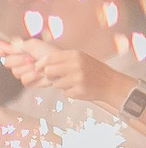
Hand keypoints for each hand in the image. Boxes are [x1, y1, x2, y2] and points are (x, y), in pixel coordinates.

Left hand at [0, 41, 127, 107]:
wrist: (110, 83)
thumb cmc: (91, 71)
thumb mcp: (78, 59)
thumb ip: (61, 60)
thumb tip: (37, 65)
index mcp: (75, 55)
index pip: (50, 57)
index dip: (40, 64)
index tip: (37, 68)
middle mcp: (76, 64)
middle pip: (48, 71)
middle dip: (49, 76)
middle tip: (56, 78)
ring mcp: (78, 77)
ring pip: (55, 83)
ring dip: (60, 85)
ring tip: (73, 82)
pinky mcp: (79, 89)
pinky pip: (64, 93)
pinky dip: (69, 92)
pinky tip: (79, 88)